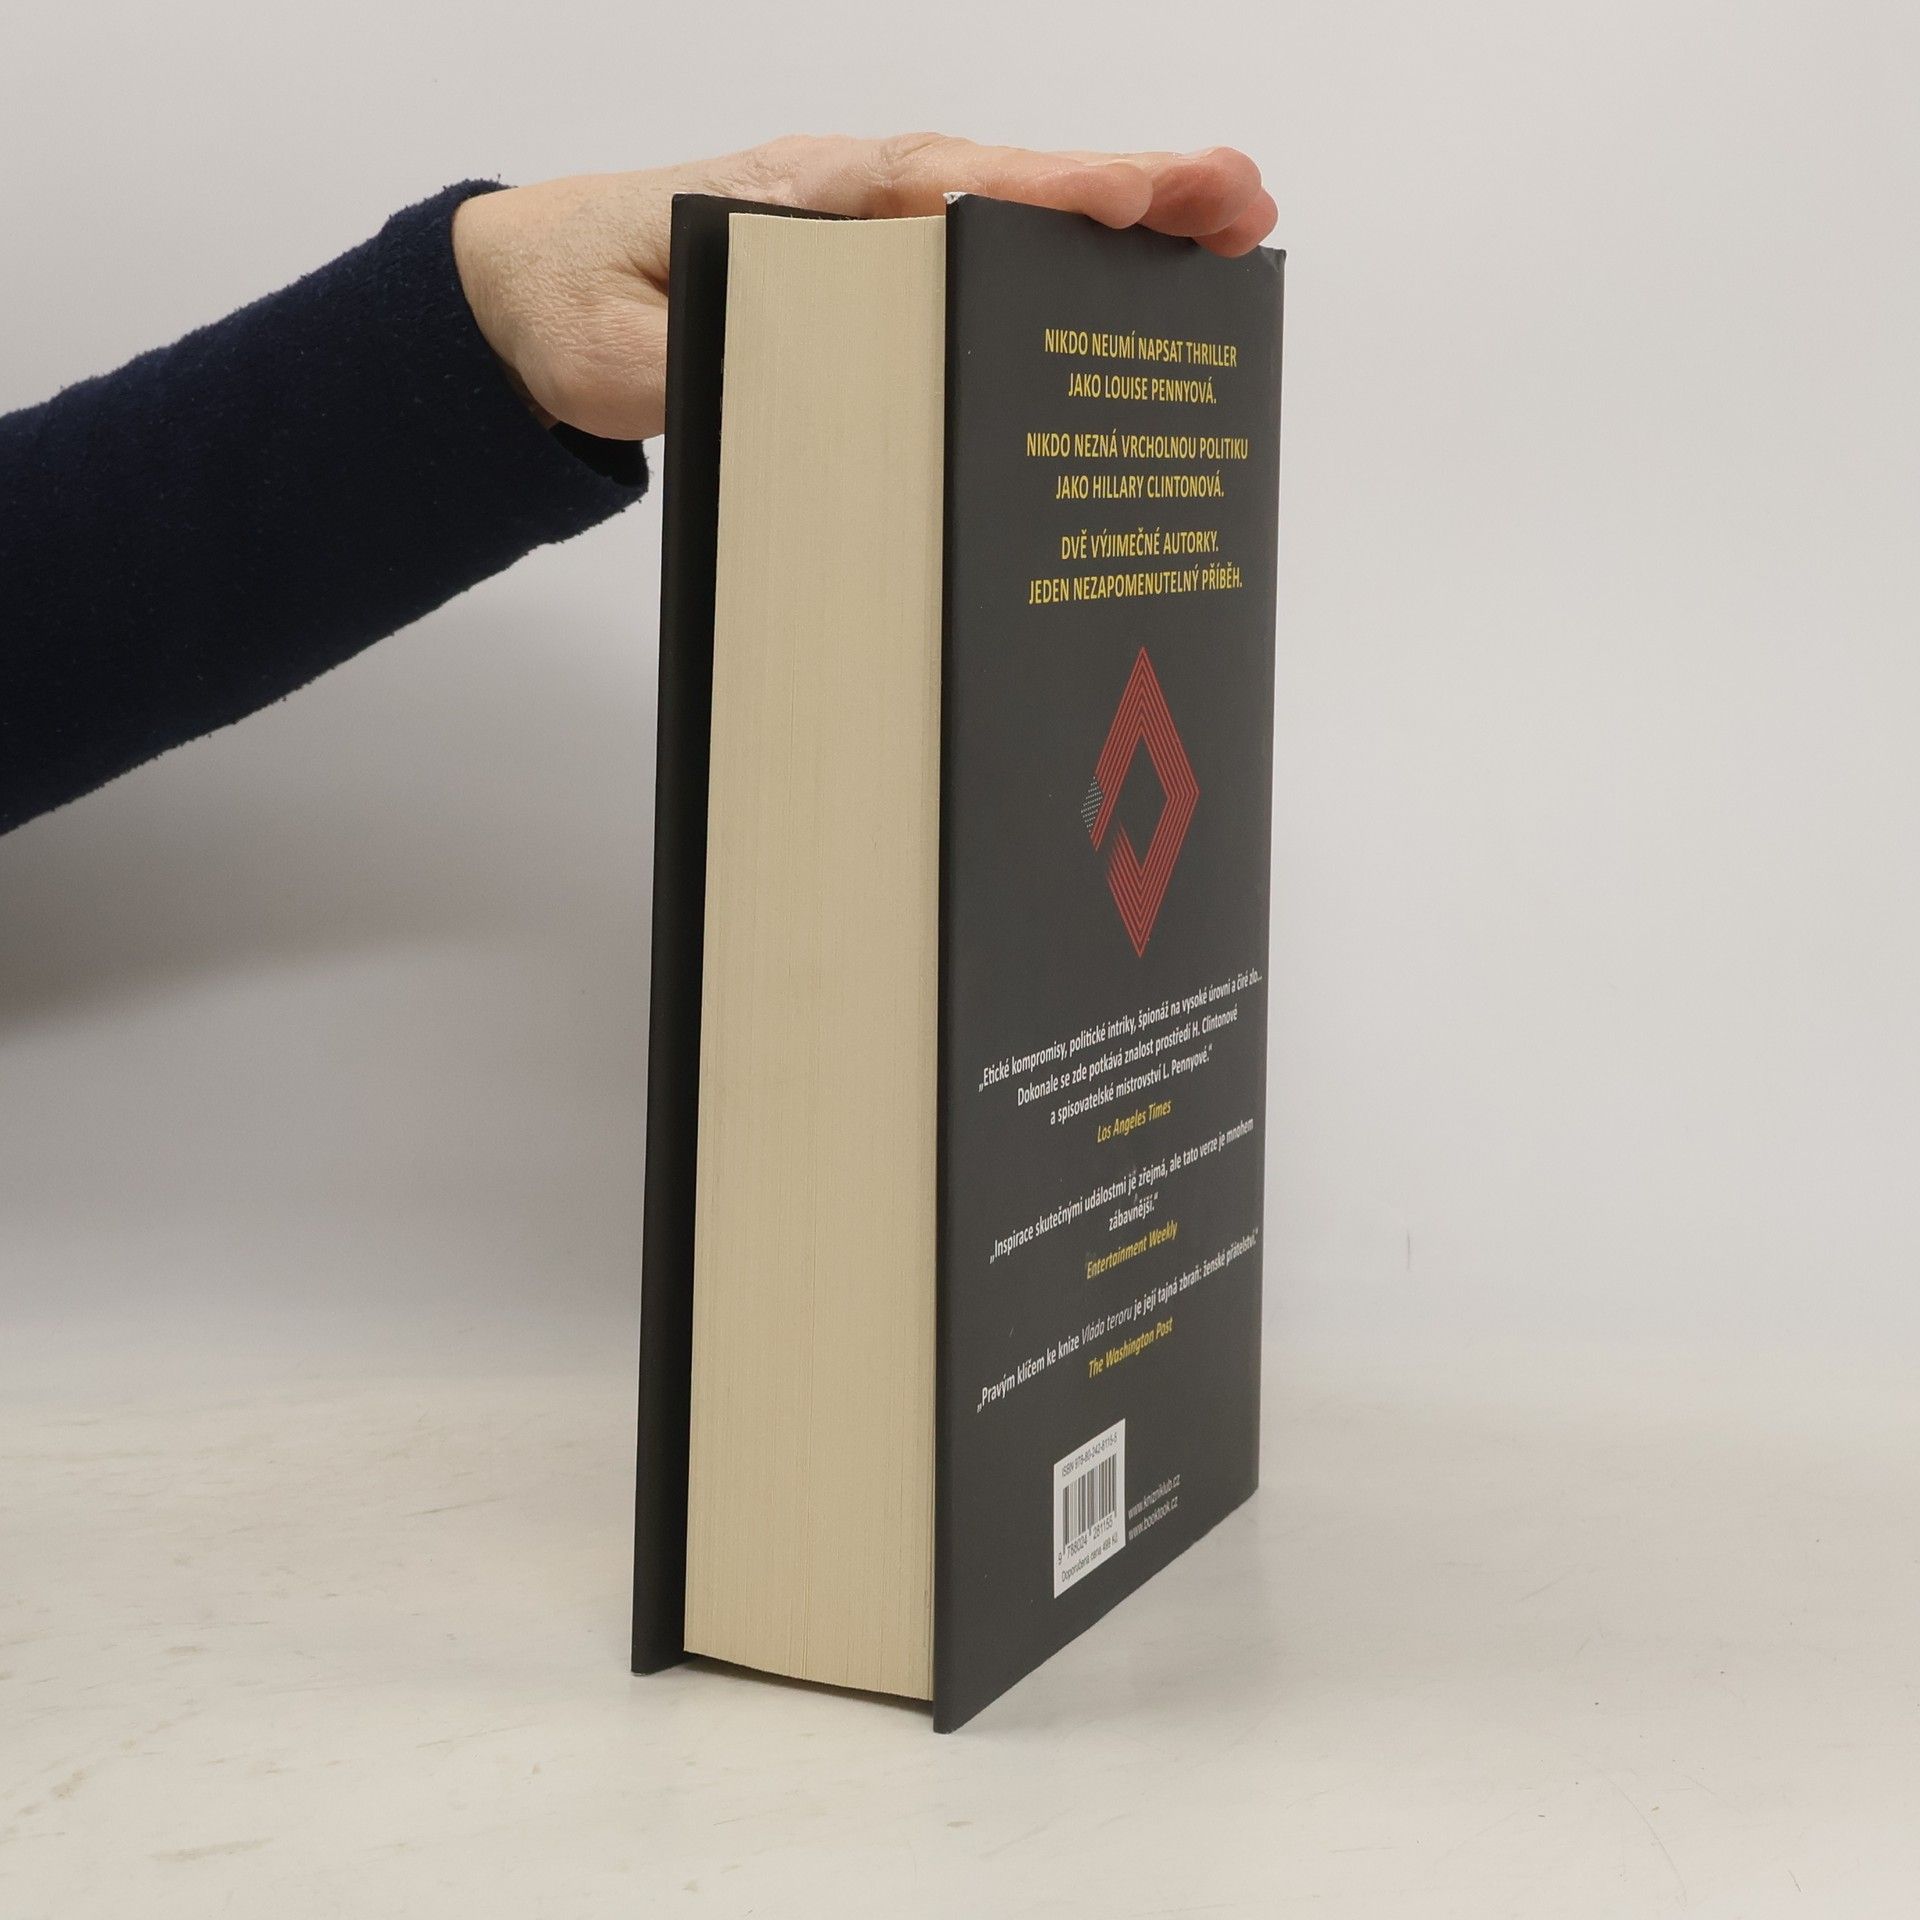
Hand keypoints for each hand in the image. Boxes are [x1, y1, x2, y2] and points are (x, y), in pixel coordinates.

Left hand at [451, 134, 1275, 442]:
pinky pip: (984, 253)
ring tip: (1235, 232)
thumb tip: (794, 381)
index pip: (943, 191)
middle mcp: (849, 201)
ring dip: (1122, 221)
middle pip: (1009, 186)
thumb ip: (694, 368)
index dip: (1044, 196)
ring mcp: (868, 230)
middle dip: (1131, 193)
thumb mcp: (614, 357)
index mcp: (799, 203)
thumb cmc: (575, 305)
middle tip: (1245, 204)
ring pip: (1012, 214)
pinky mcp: (874, 269)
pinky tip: (1132, 283)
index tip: (1135, 199)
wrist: (531, 289)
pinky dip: (1066, 257)